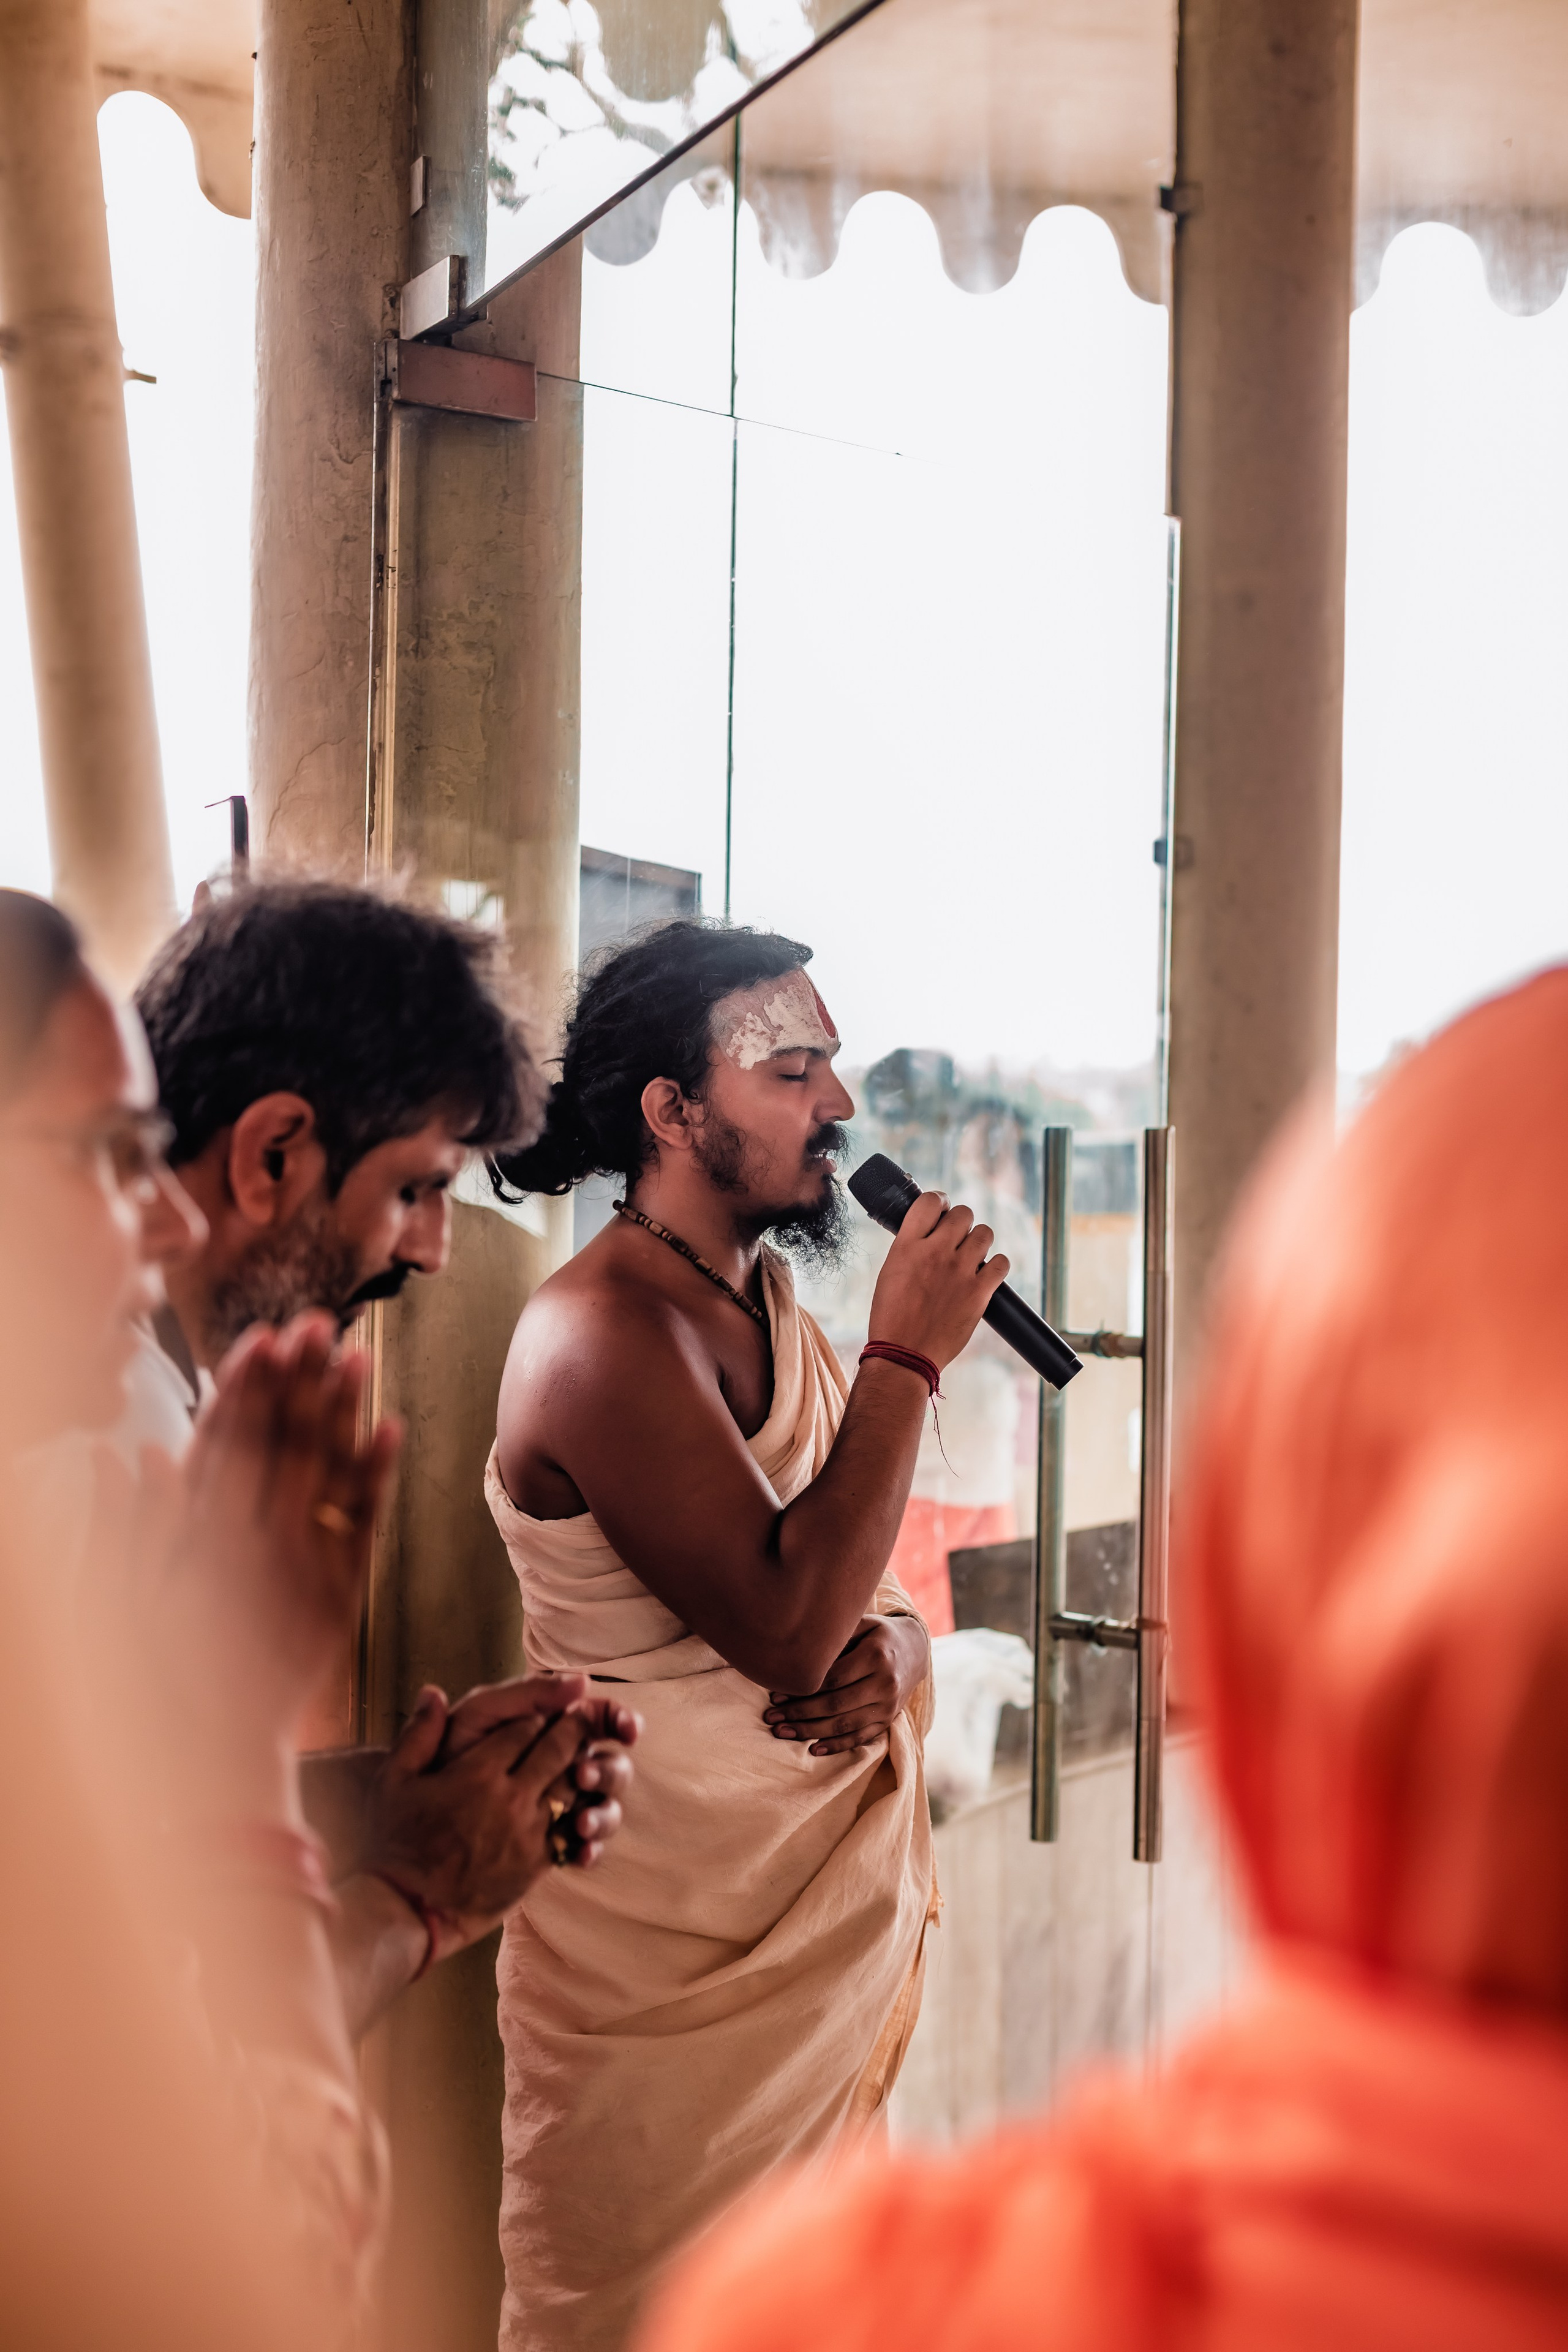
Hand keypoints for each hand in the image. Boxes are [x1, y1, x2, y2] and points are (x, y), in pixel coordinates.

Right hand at [88, 1312, 399, 1796]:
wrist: (213, 1752)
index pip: (227, 1443)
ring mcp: (307, 1570)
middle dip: (300, 1379)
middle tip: (319, 1320)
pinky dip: (379, 1473)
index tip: (261, 1337)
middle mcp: (257, 1547)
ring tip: (357, 1353)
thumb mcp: (119, 1603)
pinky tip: (392, 1425)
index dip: (246, 1386)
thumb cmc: (154, 1674)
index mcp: (200, 1540)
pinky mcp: (344, 1596)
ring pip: (329, 1472)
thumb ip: (130, 1526)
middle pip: (284, 1445)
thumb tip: (141, 1450)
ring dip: (345, 1409)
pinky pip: (367, 1524)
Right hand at [357, 1681, 637, 1956]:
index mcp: (477, 1772)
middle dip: (572, 1728)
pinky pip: (571, 1827)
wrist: (410, 1908)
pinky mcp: (537, 1863)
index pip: (524, 1728)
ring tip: (588, 1751)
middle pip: (557, 1750)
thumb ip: (418, 1734)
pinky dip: (581, 1809)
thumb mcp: (394, 1782)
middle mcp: (509, 1798)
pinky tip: (584, 1800)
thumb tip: (433, 1692)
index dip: (538, 1713)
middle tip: (582, 1714)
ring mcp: (528, 1831)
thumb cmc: (397, 1843)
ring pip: (572, 1786)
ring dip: (583, 1765)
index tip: (546, 1706)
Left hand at [440, 1674, 640, 1863]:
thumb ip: (523, 1693)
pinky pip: (586, 1847)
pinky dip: (589, 1850)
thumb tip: (582, 1680)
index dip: (617, 1720)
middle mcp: (563, 1768)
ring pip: (605, 1807)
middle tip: (584, 1776)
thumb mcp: (478, 1716)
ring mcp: (561, 1808)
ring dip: (603, 1813)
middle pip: (610, 1765)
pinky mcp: (553, 1845)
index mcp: (550, 1732)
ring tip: (581, 1823)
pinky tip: (580, 1854)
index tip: (625, 1728)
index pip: (597, 1721)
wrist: (412, 1821)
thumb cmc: (446, 1756)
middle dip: (608, 1770)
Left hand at [763, 1616, 930, 1755]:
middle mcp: (885, 1683)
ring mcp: (888, 1706)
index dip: (802, 1689)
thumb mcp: (862, 1625)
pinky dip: (836, 1745)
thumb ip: (835, 1638)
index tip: (775, 1694)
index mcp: (876, 1656)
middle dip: (799, 1713)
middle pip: (835, 1704)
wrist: (915, 1651)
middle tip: (771, 1717)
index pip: (833, 1678)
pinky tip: (813, 1749)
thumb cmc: (878, 1635)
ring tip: (782, 1732)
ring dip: (810, 1732)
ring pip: (845, 1725)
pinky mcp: (888, 1721)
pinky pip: (860, 1738)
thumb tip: (797, 1655)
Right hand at [866, 1191, 1008, 1370]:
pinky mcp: (979, 1293)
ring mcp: (960, 1272)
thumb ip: (910, 1248)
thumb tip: (928, 1232)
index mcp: (907, 1246)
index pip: (929, 1201)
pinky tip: (986, 1273)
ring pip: (985, 1233)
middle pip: (963, 1214)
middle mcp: (935, 1253)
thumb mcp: (889, 1273)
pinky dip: (997, 1265)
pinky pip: (1001, 1263)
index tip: (941, 1210)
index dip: (939, 1201)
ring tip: (971, 1256)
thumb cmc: (892, 1318)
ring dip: (979, 1241)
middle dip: (960, 1223)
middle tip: (956, 1238)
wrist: (905, 1355)